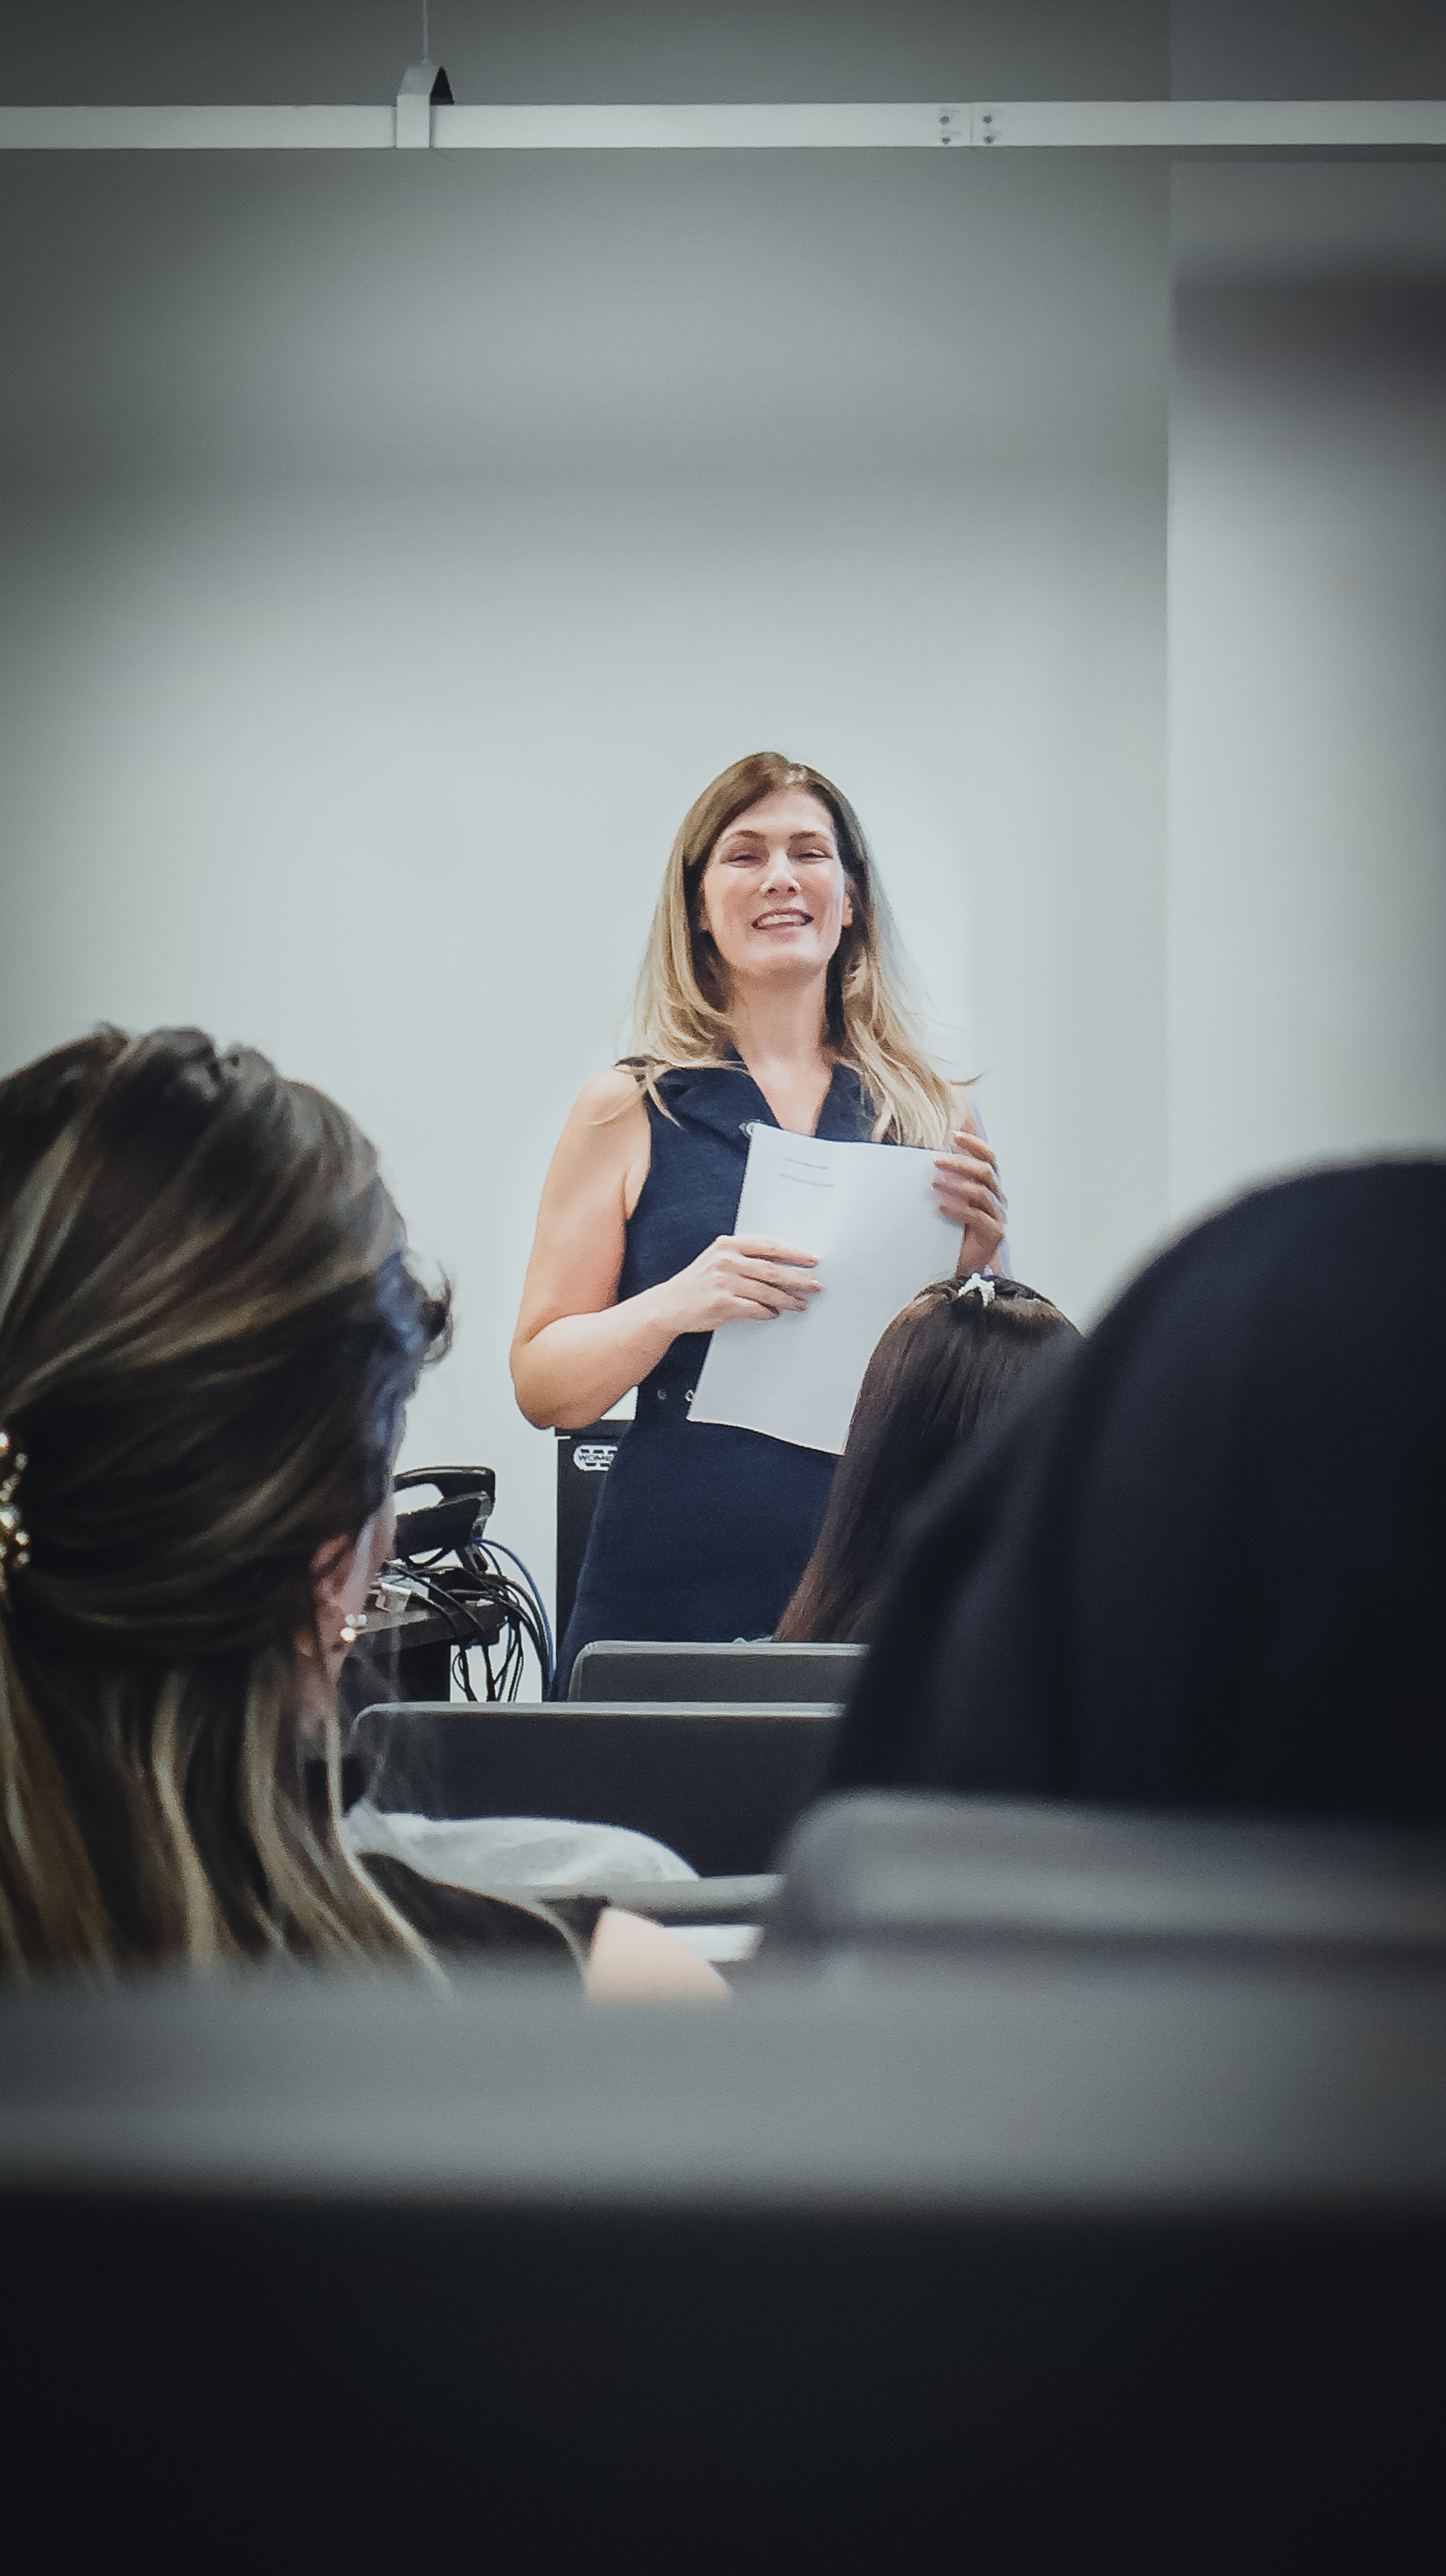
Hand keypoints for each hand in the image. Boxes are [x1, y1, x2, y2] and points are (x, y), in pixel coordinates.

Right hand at [658, 1233, 820, 1334]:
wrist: (669, 1305)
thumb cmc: (699, 1282)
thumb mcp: (718, 1260)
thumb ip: (746, 1258)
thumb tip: (784, 1265)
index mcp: (728, 1245)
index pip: (769, 1245)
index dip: (793, 1252)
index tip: (812, 1259)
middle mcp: (726, 1261)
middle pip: (772, 1269)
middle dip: (798, 1278)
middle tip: (815, 1284)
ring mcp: (723, 1282)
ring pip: (767, 1291)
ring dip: (788, 1299)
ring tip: (801, 1303)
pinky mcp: (721, 1304)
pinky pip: (754, 1308)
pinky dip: (768, 1312)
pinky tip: (776, 1313)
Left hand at [933, 1128, 1007, 1275]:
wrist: (949, 1265)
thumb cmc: (945, 1231)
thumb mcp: (942, 1199)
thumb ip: (940, 1179)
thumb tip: (920, 1157)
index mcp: (987, 1186)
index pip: (988, 1158)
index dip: (974, 1144)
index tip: (954, 1135)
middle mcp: (995, 1199)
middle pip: (985, 1171)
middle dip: (960, 1163)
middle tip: (936, 1160)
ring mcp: (997, 1216)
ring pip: (980, 1192)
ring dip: (956, 1184)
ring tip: (933, 1182)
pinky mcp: (994, 1234)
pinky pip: (977, 1217)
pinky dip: (958, 1209)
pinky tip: (941, 1206)